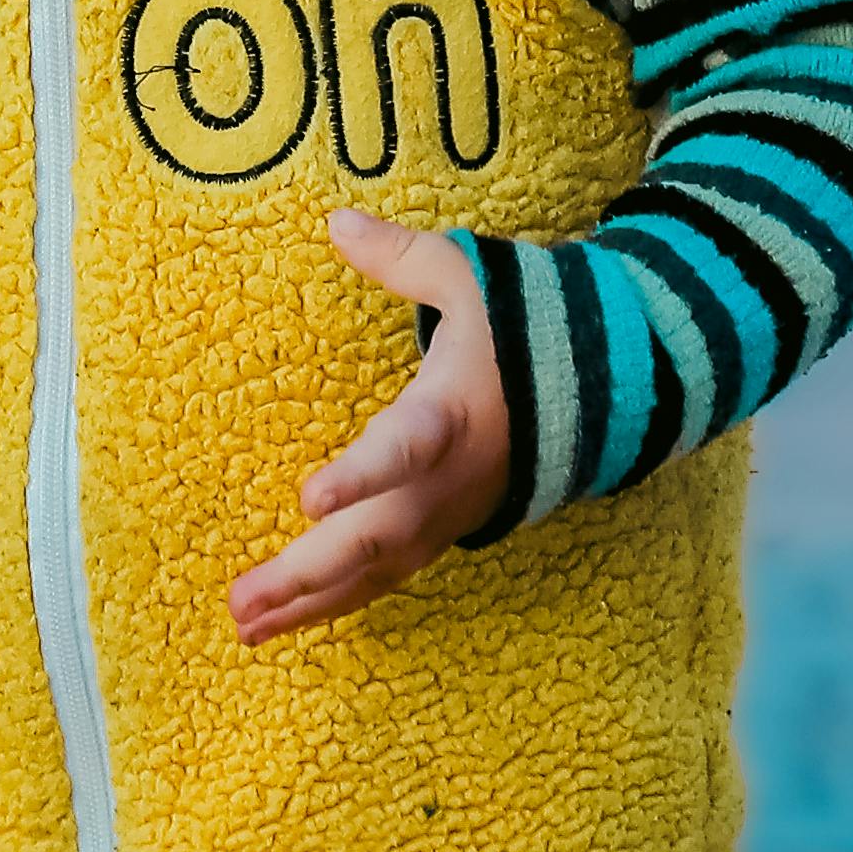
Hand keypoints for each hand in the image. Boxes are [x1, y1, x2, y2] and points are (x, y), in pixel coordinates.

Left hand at [234, 208, 511, 646]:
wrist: (610, 392)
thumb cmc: (531, 332)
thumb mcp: (474, 279)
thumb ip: (404, 258)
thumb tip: (337, 224)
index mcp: (453, 415)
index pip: (407, 450)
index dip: (362, 477)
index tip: (309, 499)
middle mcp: (449, 480)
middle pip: (377, 538)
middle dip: (307, 572)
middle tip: (243, 600)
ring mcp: (448, 516)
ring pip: (377, 574)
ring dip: (309, 604)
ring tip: (244, 628)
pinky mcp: (445, 533)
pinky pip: (386, 580)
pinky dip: (335, 605)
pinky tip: (284, 622)